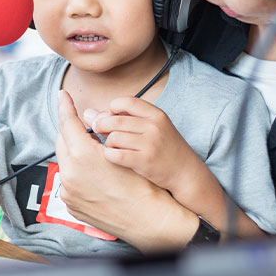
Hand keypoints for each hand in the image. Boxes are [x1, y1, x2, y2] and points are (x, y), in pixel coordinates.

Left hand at [55, 91, 197, 251]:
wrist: (149, 220)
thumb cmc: (142, 184)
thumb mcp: (122, 150)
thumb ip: (99, 134)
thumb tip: (88, 118)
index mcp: (83, 156)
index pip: (68, 123)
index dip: (64, 106)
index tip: (62, 95)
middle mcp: (70, 173)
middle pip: (63, 141)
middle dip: (72, 133)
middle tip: (87, 131)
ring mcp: (68, 191)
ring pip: (65, 161)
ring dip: (74, 154)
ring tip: (93, 156)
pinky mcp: (70, 204)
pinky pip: (68, 180)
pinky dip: (76, 174)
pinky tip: (93, 176)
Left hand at [85, 97, 205, 191]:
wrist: (186, 174)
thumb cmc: (165, 149)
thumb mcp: (152, 127)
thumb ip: (124, 119)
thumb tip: (89, 113)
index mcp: (156, 114)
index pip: (125, 102)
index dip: (111, 109)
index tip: (109, 117)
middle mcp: (153, 126)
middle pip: (114, 120)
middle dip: (101, 125)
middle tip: (98, 131)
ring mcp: (150, 144)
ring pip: (113, 138)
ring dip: (108, 143)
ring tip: (112, 147)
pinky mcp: (144, 161)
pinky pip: (115, 154)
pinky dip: (109, 155)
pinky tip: (112, 158)